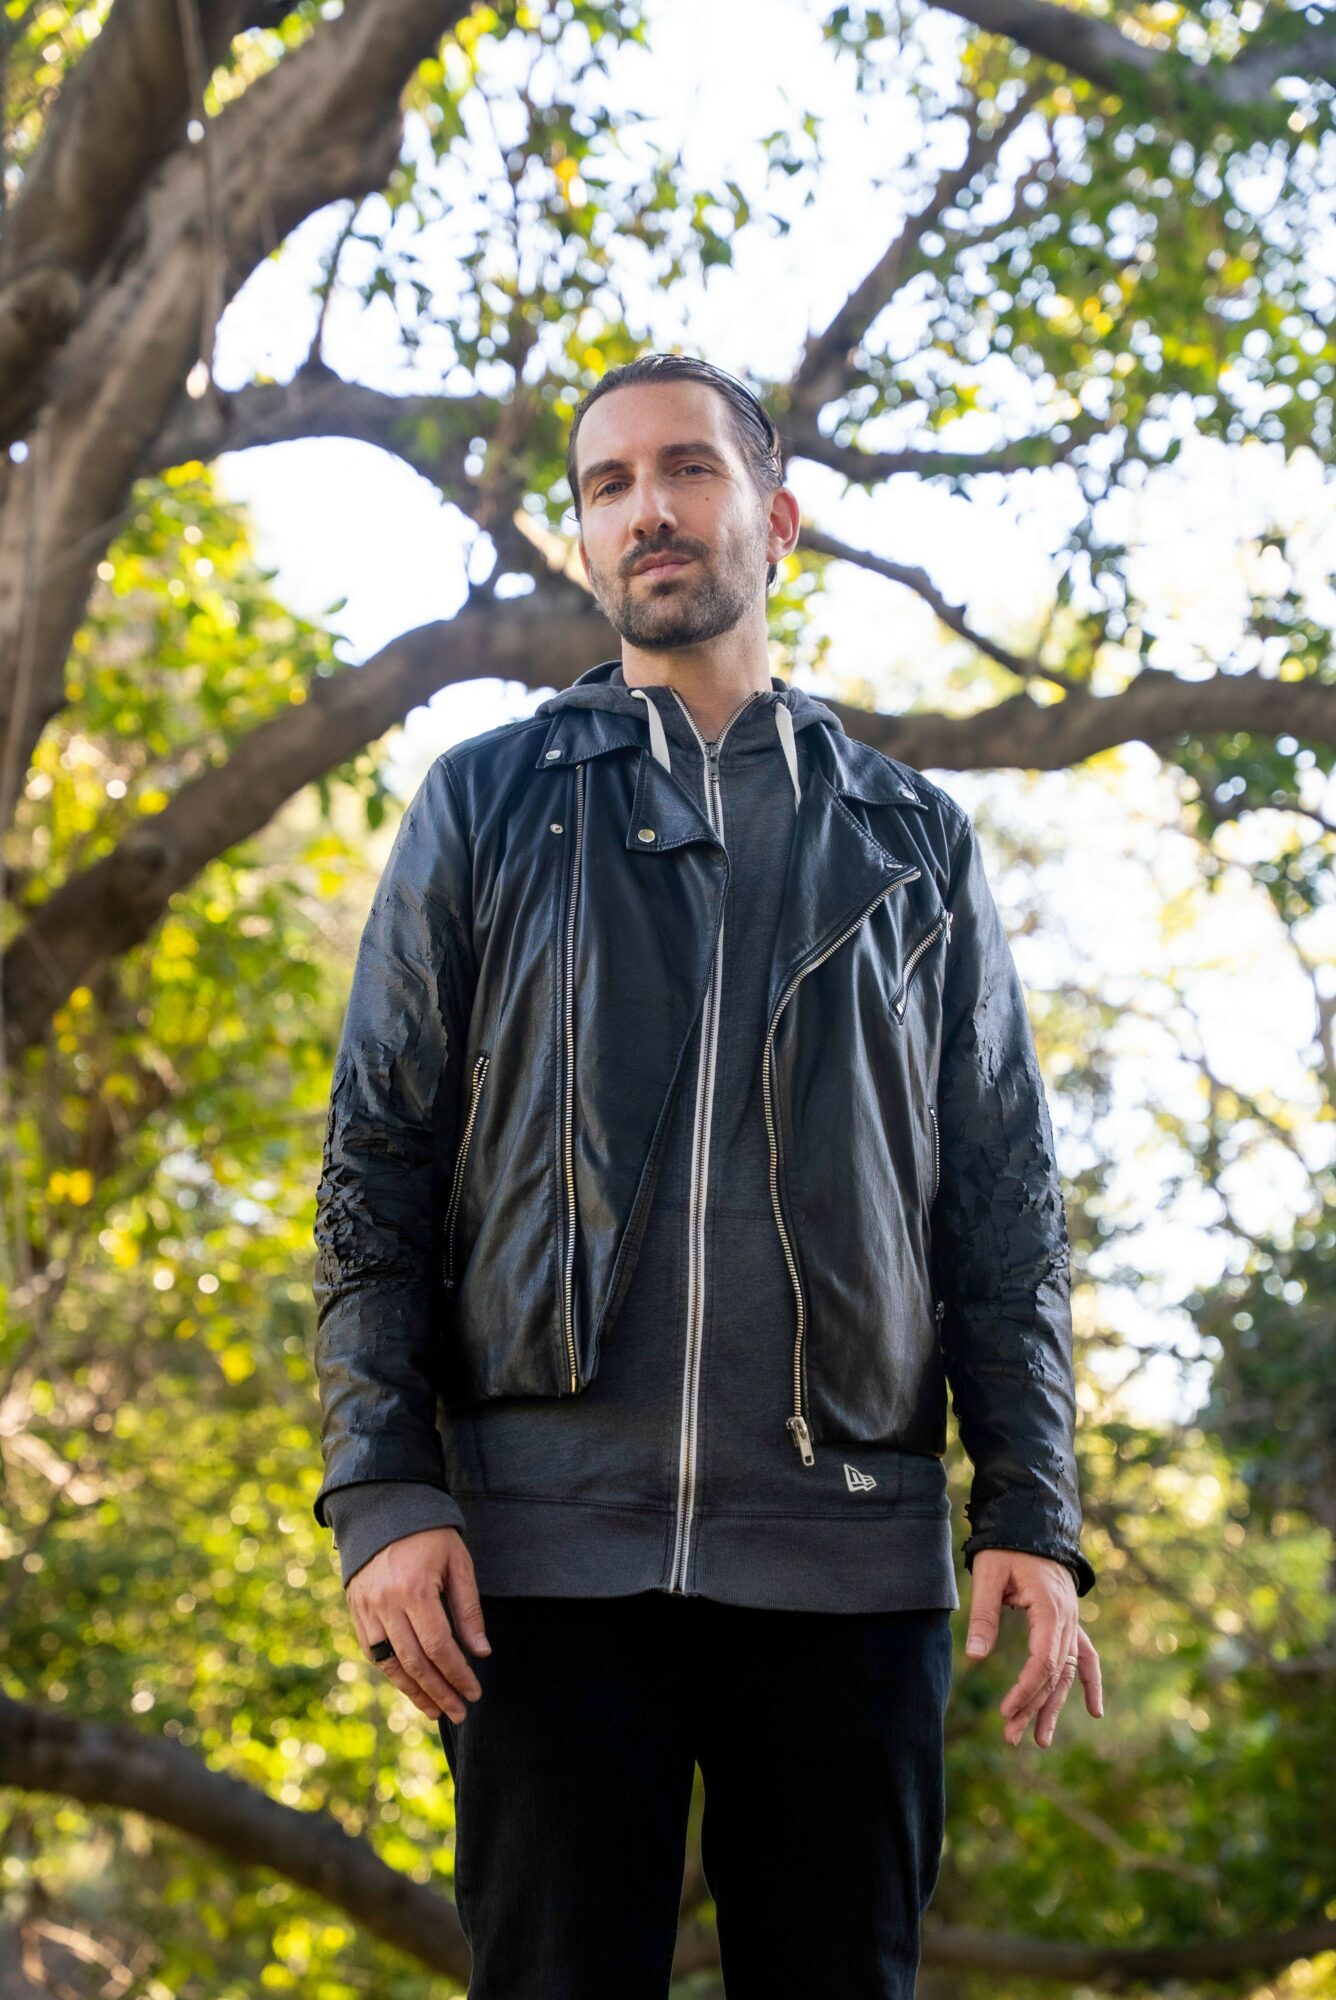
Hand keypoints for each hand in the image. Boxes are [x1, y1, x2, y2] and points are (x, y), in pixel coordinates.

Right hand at [347, 1525, 490, 1723]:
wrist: (384, 1508)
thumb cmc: (430, 1534)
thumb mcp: (459, 1563)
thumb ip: (468, 1610)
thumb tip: (481, 1653)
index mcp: (414, 1589)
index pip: (439, 1647)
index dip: (458, 1674)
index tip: (474, 1691)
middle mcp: (386, 1603)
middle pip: (414, 1662)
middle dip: (439, 1692)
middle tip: (460, 1712)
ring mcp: (367, 1608)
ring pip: (390, 1664)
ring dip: (414, 1692)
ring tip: (436, 1711)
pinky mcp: (356, 1609)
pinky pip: (372, 1651)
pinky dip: (392, 1673)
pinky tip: (411, 1686)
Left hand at [964, 1548, 1102, 1747]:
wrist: (1031, 1523)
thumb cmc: (1006, 1548)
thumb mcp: (988, 1575)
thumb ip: (984, 1615)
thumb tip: (974, 1657)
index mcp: (1049, 1607)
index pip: (1043, 1661)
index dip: (1026, 1689)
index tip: (1006, 1711)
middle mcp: (1067, 1618)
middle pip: (1054, 1673)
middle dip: (1033, 1706)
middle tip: (1011, 1736)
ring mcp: (1072, 1621)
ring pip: (1067, 1671)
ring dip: (1054, 1705)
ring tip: (1039, 1740)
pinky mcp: (1069, 1622)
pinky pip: (1085, 1657)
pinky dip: (1089, 1682)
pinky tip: (1093, 1710)